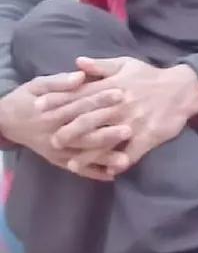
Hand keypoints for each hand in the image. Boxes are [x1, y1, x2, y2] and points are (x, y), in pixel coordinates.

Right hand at [0, 73, 131, 180]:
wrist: (5, 121)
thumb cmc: (25, 99)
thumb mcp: (37, 84)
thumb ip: (60, 81)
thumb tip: (80, 76)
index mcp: (52, 112)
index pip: (80, 104)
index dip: (100, 99)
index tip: (121, 94)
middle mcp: (55, 133)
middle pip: (84, 133)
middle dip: (107, 133)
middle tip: (130, 130)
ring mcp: (56, 150)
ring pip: (83, 155)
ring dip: (104, 159)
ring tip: (125, 161)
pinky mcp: (57, 160)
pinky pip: (77, 169)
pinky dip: (93, 174)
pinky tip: (112, 176)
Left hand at [51, 56, 197, 175]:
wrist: (182, 89)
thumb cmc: (150, 76)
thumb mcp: (125, 64)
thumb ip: (100, 65)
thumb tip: (77, 63)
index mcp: (112, 87)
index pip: (80, 94)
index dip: (59, 101)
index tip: (40, 107)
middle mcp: (119, 105)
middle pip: (89, 119)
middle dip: (69, 130)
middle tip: (52, 140)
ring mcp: (132, 123)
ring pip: (106, 139)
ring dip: (89, 153)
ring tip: (72, 163)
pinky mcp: (147, 137)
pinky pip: (130, 153)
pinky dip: (118, 162)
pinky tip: (107, 172)